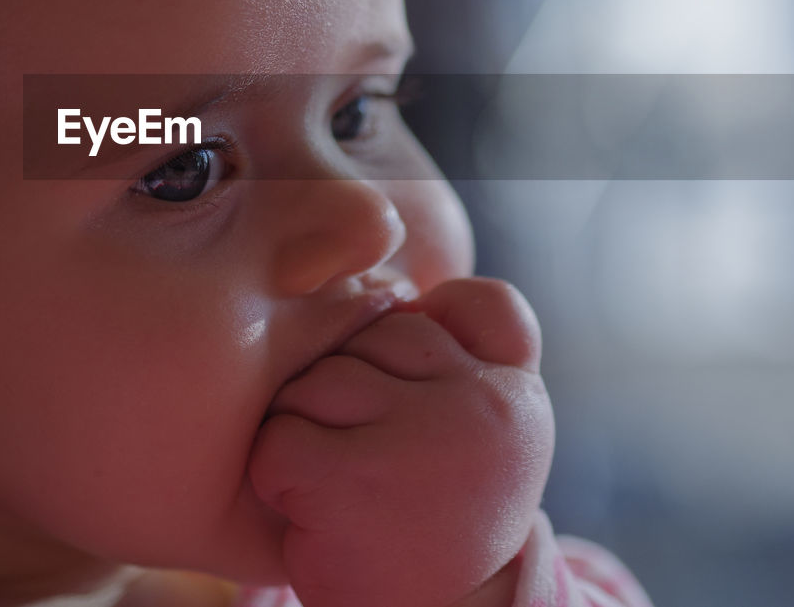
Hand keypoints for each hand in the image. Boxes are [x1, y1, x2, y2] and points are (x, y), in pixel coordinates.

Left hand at [248, 278, 554, 606]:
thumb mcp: (485, 427)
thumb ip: (473, 348)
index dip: (426, 337)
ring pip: (315, 381)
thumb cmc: (443, 515)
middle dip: (347, 388)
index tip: (416, 393)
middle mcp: (482, 406)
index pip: (478, 304)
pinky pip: (279, 439)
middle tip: (370, 458)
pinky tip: (312, 510)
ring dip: (306, 430)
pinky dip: (276, 475)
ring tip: (342, 485)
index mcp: (517, 391)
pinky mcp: (355, 481)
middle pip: (368, 336)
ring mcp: (421, 440)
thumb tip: (403, 278)